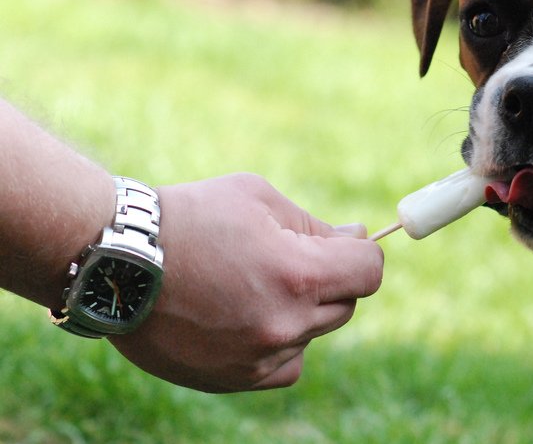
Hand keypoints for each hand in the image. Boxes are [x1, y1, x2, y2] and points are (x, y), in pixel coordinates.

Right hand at [108, 173, 383, 392]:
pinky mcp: (235, 379)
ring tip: (251, 284)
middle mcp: (285, 322)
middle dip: (330, 279)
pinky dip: (278, 343)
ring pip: (314, 334)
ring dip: (301, 311)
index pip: (369, 271)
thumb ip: (315, 224)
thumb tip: (358, 238)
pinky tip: (247, 315)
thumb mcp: (258, 198)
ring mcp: (260, 356)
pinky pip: (286, 364)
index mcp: (299, 273)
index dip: (362, 253)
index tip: (347, 244)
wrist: (117, 261)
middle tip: (289, 257)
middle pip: (346, 304)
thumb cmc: (190, 217)